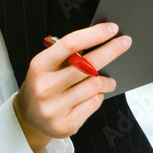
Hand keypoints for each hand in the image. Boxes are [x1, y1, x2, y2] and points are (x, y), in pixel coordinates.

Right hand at [13, 23, 129, 152]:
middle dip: (111, 50)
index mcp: (39, 66)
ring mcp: (55, 108)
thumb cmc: (41, 85)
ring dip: (107, 81)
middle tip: (125, 42)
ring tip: (109, 80)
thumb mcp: (45, 66)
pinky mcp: (66, 124)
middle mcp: (45, 87)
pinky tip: (94, 96)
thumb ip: (66, 55)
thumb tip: (98, 40)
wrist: (26, 118)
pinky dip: (98, 97)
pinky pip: (94, 104)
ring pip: (94, 86)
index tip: (111, 28)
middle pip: (87, 65)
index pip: (69, 45)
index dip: (93, 34)